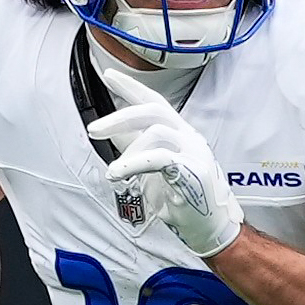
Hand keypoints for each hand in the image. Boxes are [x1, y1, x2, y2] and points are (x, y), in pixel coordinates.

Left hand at [89, 65, 241, 255]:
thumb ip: (136, 149)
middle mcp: (190, 137)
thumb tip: (113, 132)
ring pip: (156, 131)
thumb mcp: (152, 171)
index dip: (132, 87)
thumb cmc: (183, 201)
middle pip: (153, 110)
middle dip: (119, 116)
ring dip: (128, 151)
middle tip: (94, 129)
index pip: (155, 102)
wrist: (210, 230)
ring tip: (114, 173)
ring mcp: (195, 152)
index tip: (109, 75)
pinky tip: (118, 174)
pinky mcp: (194, 170)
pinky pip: (159, 158)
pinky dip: (134, 164)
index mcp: (181, 134)